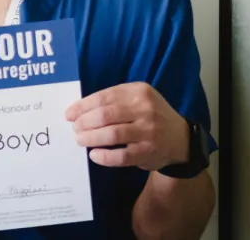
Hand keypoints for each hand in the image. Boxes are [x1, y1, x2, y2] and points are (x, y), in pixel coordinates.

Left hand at [65, 82, 188, 170]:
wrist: (180, 138)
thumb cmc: (151, 115)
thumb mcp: (139, 98)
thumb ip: (115, 100)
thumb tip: (80, 109)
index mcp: (139, 92)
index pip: (104, 97)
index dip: (83, 106)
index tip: (69, 114)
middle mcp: (145, 109)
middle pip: (105, 115)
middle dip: (84, 122)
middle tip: (75, 128)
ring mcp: (148, 131)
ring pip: (112, 134)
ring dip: (91, 138)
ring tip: (80, 139)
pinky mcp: (148, 152)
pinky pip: (121, 156)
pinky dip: (104, 156)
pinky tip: (94, 155)